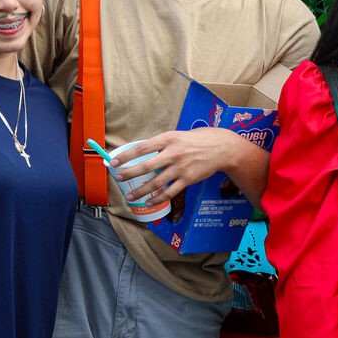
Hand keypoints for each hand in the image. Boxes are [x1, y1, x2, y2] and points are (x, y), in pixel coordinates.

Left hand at [110, 127, 246, 201]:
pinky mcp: (188, 179)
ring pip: (155, 182)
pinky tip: (150, 201)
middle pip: (146, 166)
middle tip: (118, 178)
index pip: (142, 148)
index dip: (126, 155)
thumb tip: (143, 153)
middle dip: (129, 173)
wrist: (223, 148)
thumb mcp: (180, 135)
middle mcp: (174, 153)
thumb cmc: (200, 139)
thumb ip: (163, 144)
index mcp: (169, 139)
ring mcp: (181, 167)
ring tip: (130, 196)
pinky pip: (169, 192)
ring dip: (140, 190)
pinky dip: (157, 198)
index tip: (113, 162)